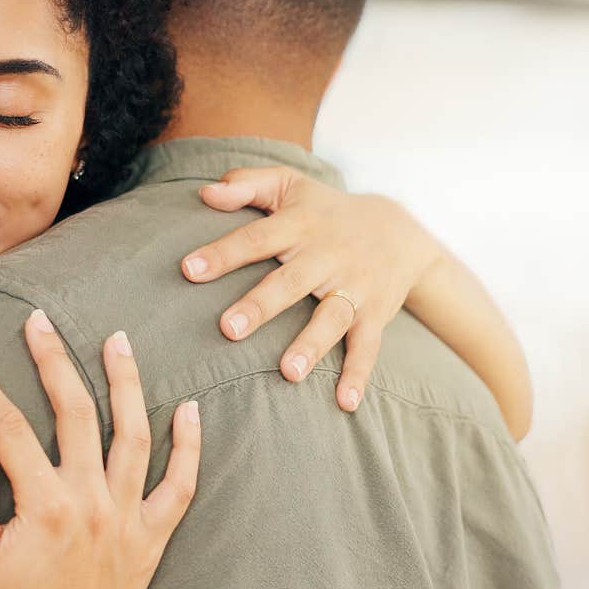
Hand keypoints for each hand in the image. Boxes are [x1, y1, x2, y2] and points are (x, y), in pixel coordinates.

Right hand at [0, 310, 199, 588]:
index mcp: (45, 505)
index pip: (8, 427)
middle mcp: (93, 503)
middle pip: (76, 412)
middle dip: (54, 360)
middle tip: (38, 321)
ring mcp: (128, 519)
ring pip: (134, 434)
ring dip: (125, 382)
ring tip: (116, 339)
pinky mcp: (151, 539)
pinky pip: (180, 486)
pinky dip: (188, 446)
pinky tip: (187, 408)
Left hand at [180, 166, 442, 410]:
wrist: (400, 229)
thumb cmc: (324, 210)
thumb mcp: (289, 185)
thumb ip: (246, 185)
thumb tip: (205, 193)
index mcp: (300, 225)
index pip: (257, 238)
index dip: (224, 253)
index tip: (189, 269)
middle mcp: (327, 257)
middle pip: (291, 282)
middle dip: (261, 306)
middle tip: (228, 329)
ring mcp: (353, 287)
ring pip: (331, 318)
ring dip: (311, 345)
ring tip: (288, 373)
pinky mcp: (375, 314)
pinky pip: (368, 346)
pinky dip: (359, 374)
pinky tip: (345, 403)